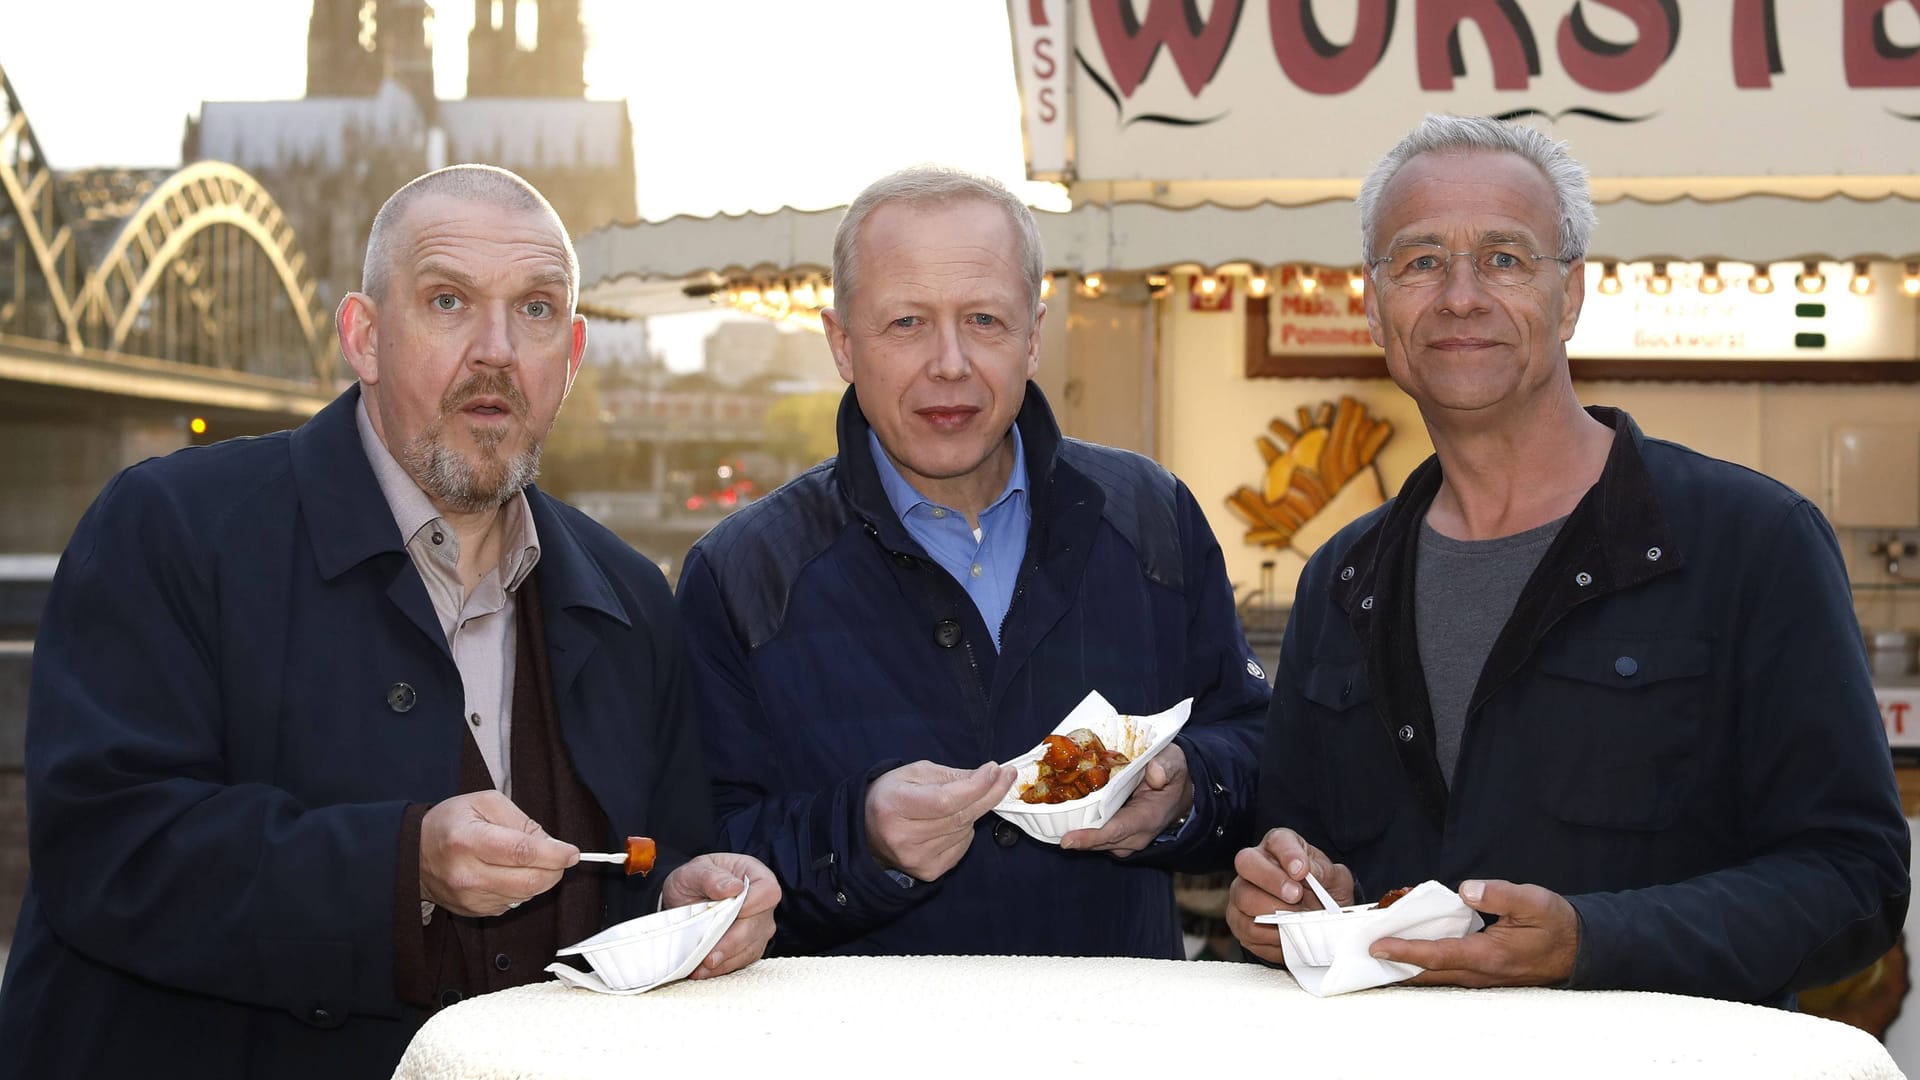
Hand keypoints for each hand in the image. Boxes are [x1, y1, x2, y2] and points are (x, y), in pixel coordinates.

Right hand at [419, 791, 579, 916]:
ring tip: (531, 860)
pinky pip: (514, 903)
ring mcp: (470, 897)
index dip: (554, 854)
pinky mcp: (474, 911)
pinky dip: (523, 888)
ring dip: (540, 879)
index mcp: (467, 840)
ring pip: (525, 895)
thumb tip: (552, 844)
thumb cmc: (450, 823)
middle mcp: (467, 874)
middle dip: (554, 869)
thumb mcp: (485, 803)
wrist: (414, 853)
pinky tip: (512, 873)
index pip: (522, 852)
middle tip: (560, 856)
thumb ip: (522, 821)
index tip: (571, 852)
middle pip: (529, 881)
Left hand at [660, 853, 781, 978]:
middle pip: (758, 926)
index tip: (728, 915)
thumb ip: (711, 877)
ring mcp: (759, 927)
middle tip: (709, 957)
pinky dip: (723, 967)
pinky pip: (742, 960)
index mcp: (756, 876)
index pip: (768, 892)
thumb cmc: (696, 879)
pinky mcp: (749, 946)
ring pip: (751, 947)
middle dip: (732, 943)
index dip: (752, 905)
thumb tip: (733, 888)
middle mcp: (763, 904)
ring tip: (701, 968)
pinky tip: (704, 970)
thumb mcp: (695, 872)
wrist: (688, 897)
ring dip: (725, 960)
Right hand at [865, 761, 1014, 881]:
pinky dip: (965, 831)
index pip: (945, 800)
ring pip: (964, 831)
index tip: (996, 770)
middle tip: (1005, 777)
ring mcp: (916, 859)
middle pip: (959, 817)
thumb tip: (989, 775)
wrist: (867, 829)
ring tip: (963, 800)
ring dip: (973, 812)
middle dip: (988, 795)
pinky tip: (953, 822)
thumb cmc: (892, 795)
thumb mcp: (915, 773)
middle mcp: (903, 837)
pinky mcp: (927, 872)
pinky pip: (962, 847)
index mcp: (894, 806)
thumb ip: (950, 776)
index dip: (976, 786)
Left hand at [1060, 743, 1192, 856]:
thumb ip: (1166, 766)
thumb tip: (1155, 774)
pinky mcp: (1115, 835)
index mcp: (1147, 818)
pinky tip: (1062, 812)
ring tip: (1047, 817)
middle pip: (1097, 840)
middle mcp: (1135, 835)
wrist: (1179, 791)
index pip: (1115, 832)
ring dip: (1072, 830)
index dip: (1090, 837)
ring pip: (1093, 840)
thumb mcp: (1174, 761)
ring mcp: (1124, 838)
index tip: (1066, 840)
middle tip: (1044, 824)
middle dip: (1072, 835)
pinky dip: (1078, 826)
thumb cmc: (1172, 774)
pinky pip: (1094, 835)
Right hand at [1224, 827, 1355, 964]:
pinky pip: (1245, 927)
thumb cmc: (1324, 896)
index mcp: (1281, 846)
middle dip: (1271, 880)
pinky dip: (1268, 935)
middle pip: (1246, 862)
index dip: (1288, 854)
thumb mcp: (1336, 881)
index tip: (1302, 871)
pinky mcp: (1238, 919)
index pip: (1278, 840)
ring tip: (1295, 920)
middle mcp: (1255, 864)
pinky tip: (1286, 934)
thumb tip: (1311, 871)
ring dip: (1272, 912)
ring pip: (1244, 897)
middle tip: (1295, 896)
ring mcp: (1241, 891)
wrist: (1318, 924)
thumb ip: (1326, 873)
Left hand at [1371, 879, 1578, 986]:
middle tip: (1362, 950)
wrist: (1581, 948)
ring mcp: (1481, 977)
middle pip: (1428, 972)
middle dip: (1394, 963)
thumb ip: (1499, 894)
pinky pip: (1446, 970)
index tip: (1376, 946)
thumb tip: (1465, 889)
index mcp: (1488, 956)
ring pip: (1435, 975)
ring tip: (1377, 949)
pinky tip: (1410, 948)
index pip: (1437, 956)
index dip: (1404, 951)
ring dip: (1406, 964)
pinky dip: (1424, 962)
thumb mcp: (1534, 901)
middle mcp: (1480, 973)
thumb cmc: (1556, 924)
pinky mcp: (1482, 973)